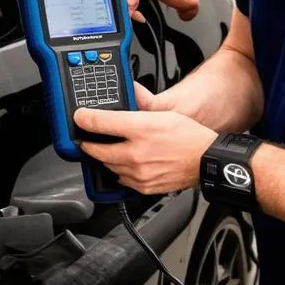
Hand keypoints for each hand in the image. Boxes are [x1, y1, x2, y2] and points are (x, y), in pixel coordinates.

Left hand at [74, 105, 215, 194]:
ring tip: (109, 149)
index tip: (79, 117)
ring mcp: (138, 173)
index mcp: (141, 129)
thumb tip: (126, 98)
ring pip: (108, 166)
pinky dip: (119, 171)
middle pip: (97, 149)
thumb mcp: (162, 113)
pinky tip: (125, 164)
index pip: (101, 123)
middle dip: (89, 143)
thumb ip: (139, 108)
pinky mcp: (143, 186)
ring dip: (105, 157)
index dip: (85, 119)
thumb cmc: (188, 136)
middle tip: (87, 138)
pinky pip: (121, 180)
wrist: (205, 160)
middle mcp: (136, 153)